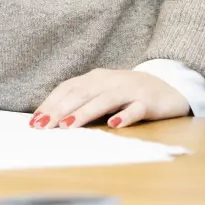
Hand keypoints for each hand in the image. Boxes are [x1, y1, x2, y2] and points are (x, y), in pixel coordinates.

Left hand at [30, 68, 190, 129]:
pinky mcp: (148, 101)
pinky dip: (124, 116)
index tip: (35, 121)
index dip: (50, 103)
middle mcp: (109, 81)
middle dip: (60, 110)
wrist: (169, 86)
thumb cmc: (127, 94)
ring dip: (84, 112)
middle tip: (44, 125)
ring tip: (68, 125)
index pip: (67, 89)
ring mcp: (129, 90)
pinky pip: (135, 109)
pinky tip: (113, 124)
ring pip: (103, 100)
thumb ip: (81, 102)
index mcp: (95, 78)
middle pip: (80, 94)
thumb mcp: (102, 94)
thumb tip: (52, 120)